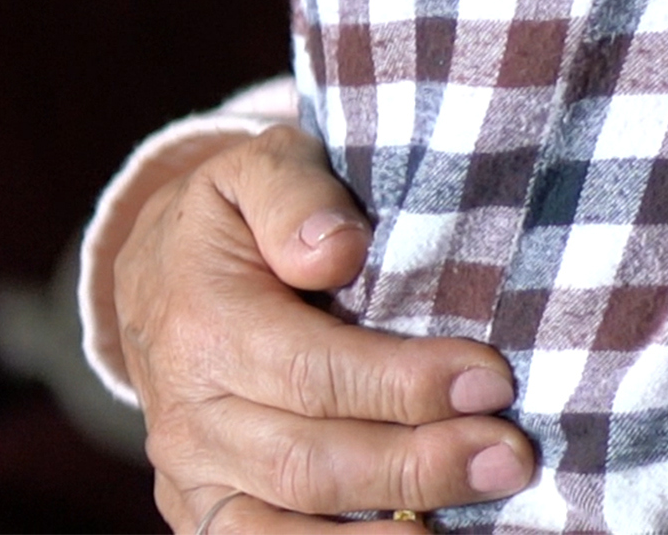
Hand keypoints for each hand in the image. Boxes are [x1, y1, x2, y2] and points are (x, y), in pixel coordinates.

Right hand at [114, 121, 534, 531]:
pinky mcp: (202, 510)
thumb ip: (294, 196)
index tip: (491, 380)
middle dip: (417, 465)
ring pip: (284, 523)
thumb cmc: (235, 216)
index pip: (311, 371)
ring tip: (478, 509)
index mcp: (203, 323)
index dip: (404, 384)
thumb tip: (335, 251)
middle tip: (510, 456)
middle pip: (308, 461)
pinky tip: (414, 534)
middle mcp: (188, 413)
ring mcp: (191, 472)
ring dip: (385, 529)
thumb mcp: (258, 169)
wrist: (158, 272)